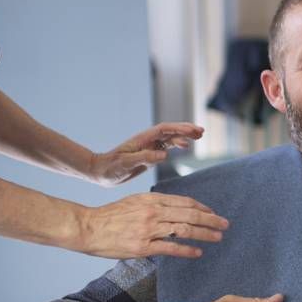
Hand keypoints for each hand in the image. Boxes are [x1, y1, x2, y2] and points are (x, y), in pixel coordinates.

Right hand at [79, 193, 228, 258]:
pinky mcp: (143, 247)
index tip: (213, 213)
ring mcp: (149, 229)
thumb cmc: (111, 215)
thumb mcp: (135, 201)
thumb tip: (176, 209)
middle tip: (225, 225)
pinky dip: (187, 250)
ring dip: (205, 234)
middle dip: (211, 220)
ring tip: (218, 238)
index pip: (185, 202)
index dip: (203, 208)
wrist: (88, 227)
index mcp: (153, 199)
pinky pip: (170, 248)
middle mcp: (154, 212)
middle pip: (190, 215)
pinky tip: (198, 252)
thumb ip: (156, 204)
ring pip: (184, 230)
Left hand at [87, 122, 203, 186]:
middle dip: (186, 130)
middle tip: (202, 132)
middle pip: (170, 131)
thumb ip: (145, 158)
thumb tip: (165, 154)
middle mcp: (147, 141)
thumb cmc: (110, 168)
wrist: (100, 172)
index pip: (165, 130)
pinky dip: (177, 144)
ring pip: (170, 138)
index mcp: (143, 139)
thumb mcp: (126, 163)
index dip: (180, 129)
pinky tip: (185, 146)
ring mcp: (149, 147)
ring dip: (184, 136)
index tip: (193, 131)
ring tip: (199, 136)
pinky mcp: (149, 155)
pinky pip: (166, 146)